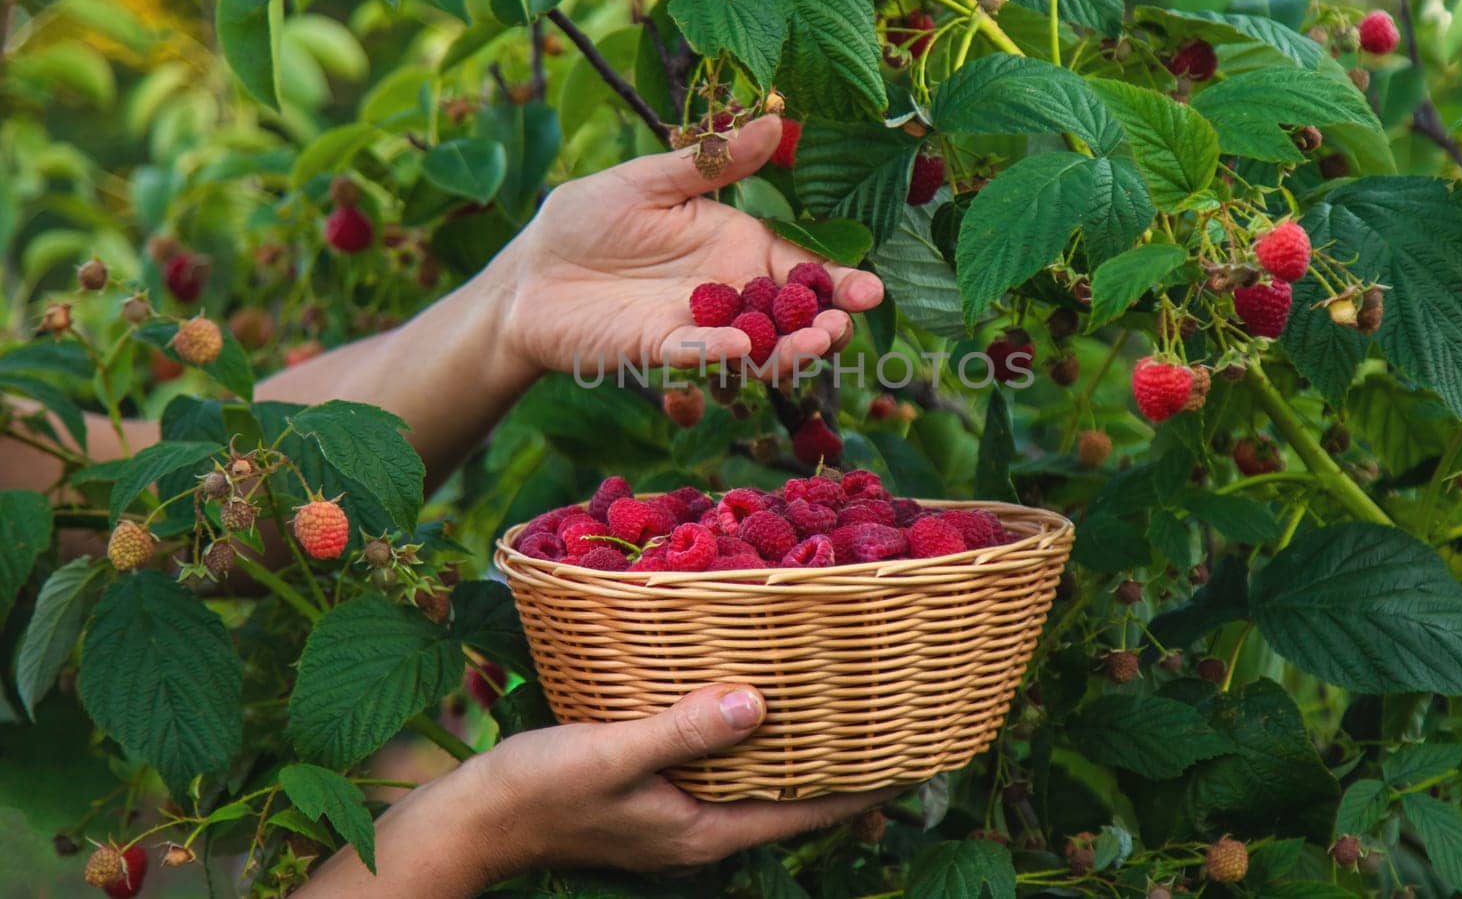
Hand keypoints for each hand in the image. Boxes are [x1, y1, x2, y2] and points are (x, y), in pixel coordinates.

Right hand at [300, 686, 898, 895]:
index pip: (806, 815)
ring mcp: (676, 815)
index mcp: (703, 832)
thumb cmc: (537, 789)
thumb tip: (758, 702)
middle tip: (894, 719)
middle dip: (843, 765)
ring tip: (845, 707)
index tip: (920, 757)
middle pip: (792, 801)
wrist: (469, 821)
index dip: (865, 788)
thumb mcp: (611, 752)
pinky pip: (721, 767)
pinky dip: (750, 740)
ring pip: (758, 782)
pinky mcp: (652, 794)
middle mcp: (700, 830)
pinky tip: (755, 704)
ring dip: (798, 749)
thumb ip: (682, 728)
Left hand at [491, 116, 884, 377]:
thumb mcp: (650, 181)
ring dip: (788, 349)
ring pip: (756, 347)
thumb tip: (776, 120)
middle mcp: (726, 291)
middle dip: (826, 323)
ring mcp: (695, 325)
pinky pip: (694, 354)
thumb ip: (712, 162)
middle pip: (791, 315)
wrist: (528, 273)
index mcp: (735, 246)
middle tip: (845, 324)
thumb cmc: (586, 221)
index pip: (801, 266)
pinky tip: (739, 348)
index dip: (839, 281)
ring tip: (813, 342)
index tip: (871, 291)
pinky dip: (718, 355)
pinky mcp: (655, 348)